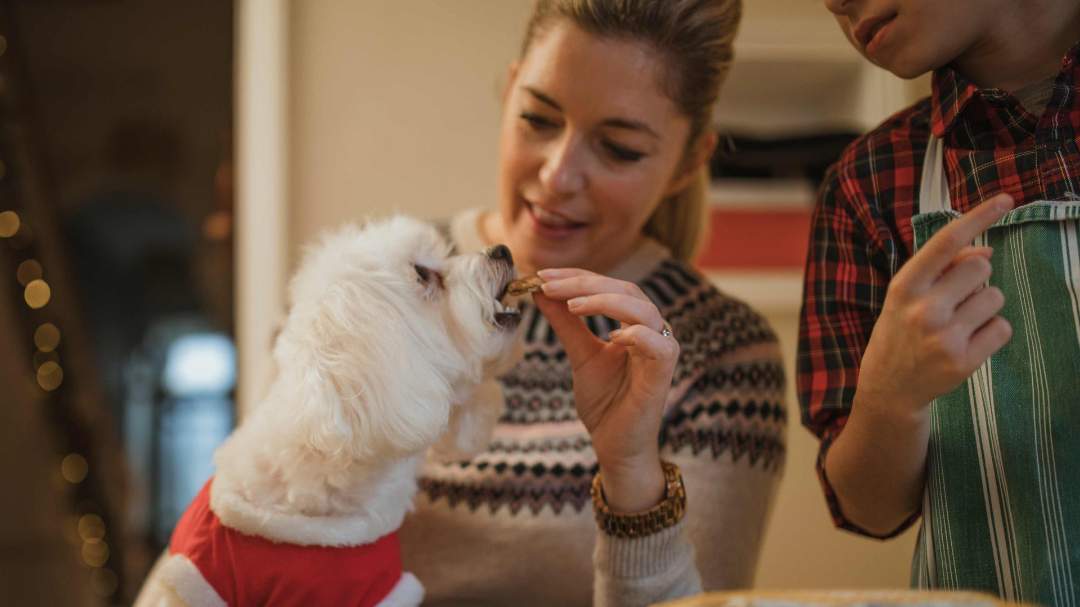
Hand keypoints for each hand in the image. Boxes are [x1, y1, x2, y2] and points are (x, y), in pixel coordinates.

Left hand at [533, 268, 678, 511]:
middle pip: (626, 290)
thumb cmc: (604, 401)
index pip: (608, 286)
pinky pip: (659, 345)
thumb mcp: (579, 354)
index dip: (576, 277)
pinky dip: (636, 334)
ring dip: (606, 301)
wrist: (615, 445)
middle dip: (585, 284)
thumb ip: (565, 323)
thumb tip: (542, 292)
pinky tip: (610, 335)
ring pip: (643, 310)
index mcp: (633, 323)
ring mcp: (661, 351)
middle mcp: (652, 331)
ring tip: (572, 305)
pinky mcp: (664, 374)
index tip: (542, 276)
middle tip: (549, 284)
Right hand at [857, 192, 1014, 416]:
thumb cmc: (901, 331)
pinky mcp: (963, 361)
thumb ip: (942, 270)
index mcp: (904, 286)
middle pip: (981, 268)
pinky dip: (992, 332)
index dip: (978, 217)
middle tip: (955, 299)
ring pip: (995, 297)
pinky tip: (969, 342)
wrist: (888, 388)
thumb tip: (988, 252)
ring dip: (985, 306)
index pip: (946, 242)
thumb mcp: (908, 295)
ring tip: (959, 323)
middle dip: (976, 278)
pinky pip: (1002, 328)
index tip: (1005, 199)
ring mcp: (944, 336)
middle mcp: (923, 308)